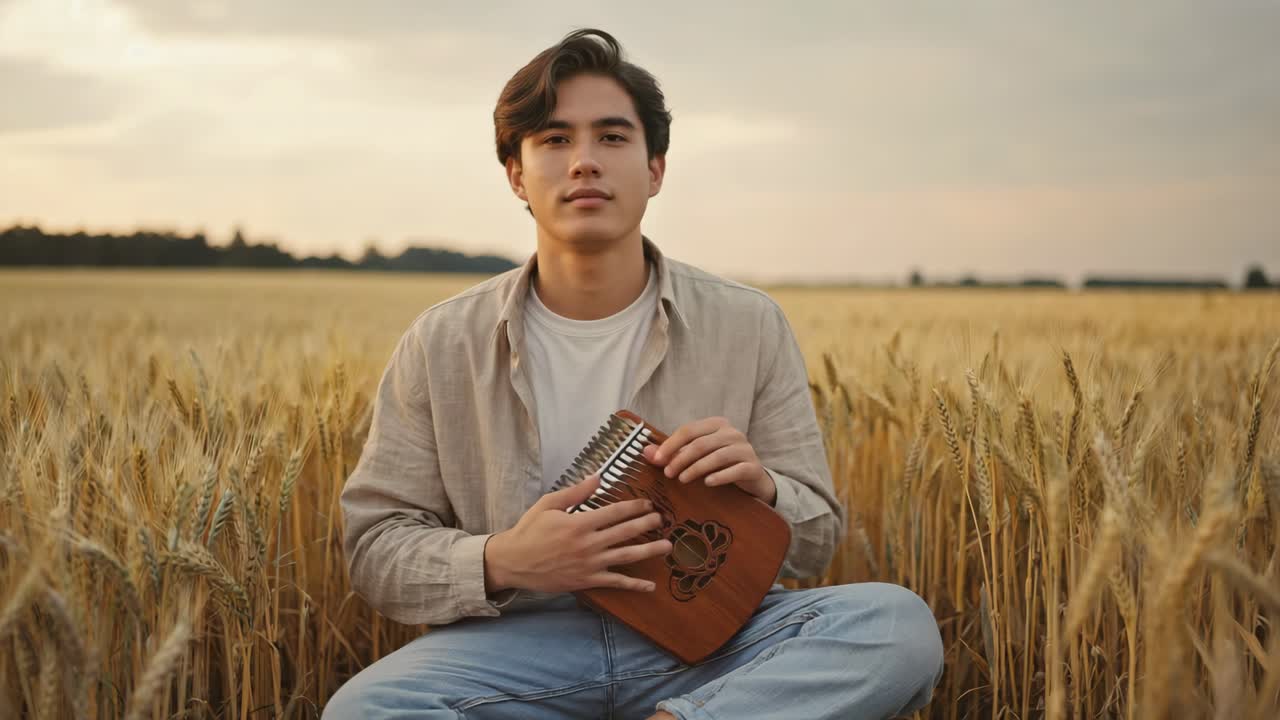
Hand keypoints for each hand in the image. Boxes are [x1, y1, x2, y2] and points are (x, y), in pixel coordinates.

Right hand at [485, 474, 673, 593]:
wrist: (513, 562)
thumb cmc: (529, 530)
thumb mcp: (549, 505)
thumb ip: (575, 492)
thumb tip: (598, 477)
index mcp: (580, 523)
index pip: (615, 512)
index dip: (635, 507)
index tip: (648, 504)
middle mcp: (589, 543)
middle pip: (625, 532)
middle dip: (647, 525)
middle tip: (663, 520)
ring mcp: (590, 564)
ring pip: (626, 556)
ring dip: (649, 551)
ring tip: (668, 546)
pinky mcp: (587, 580)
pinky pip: (615, 582)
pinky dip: (634, 585)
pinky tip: (650, 585)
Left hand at [641, 416, 776, 504]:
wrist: (752, 479)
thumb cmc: (720, 465)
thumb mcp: (696, 457)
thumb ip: (673, 454)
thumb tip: (647, 453)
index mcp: (717, 424)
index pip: (689, 430)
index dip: (671, 444)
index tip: (657, 460)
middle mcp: (733, 433)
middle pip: (701, 443)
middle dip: (681, 458)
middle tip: (668, 474)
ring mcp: (745, 449)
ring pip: (717, 456)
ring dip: (696, 468)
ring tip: (682, 480)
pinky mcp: (753, 467)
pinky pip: (735, 470)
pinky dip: (720, 477)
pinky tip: (707, 483)